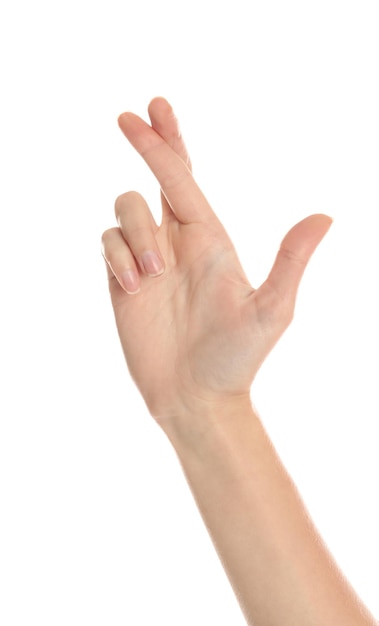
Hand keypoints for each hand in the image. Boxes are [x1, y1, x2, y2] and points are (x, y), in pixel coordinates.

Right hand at [101, 98, 331, 423]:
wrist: (196, 396)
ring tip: (153, 278)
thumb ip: (290, 261)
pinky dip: (117, 258)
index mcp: (212, 238)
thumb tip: (325, 215)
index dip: (169, 143)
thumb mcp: (271, 310)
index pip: (187, 179)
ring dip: (137, 236)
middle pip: (157, 178)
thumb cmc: (236, 358)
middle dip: (147, 145)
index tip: (152, 110)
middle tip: (128, 116)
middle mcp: (179, 241)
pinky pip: (108, 244)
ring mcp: (148, 259)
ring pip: (126, 210)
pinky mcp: (122, 279)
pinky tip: (133, 288)